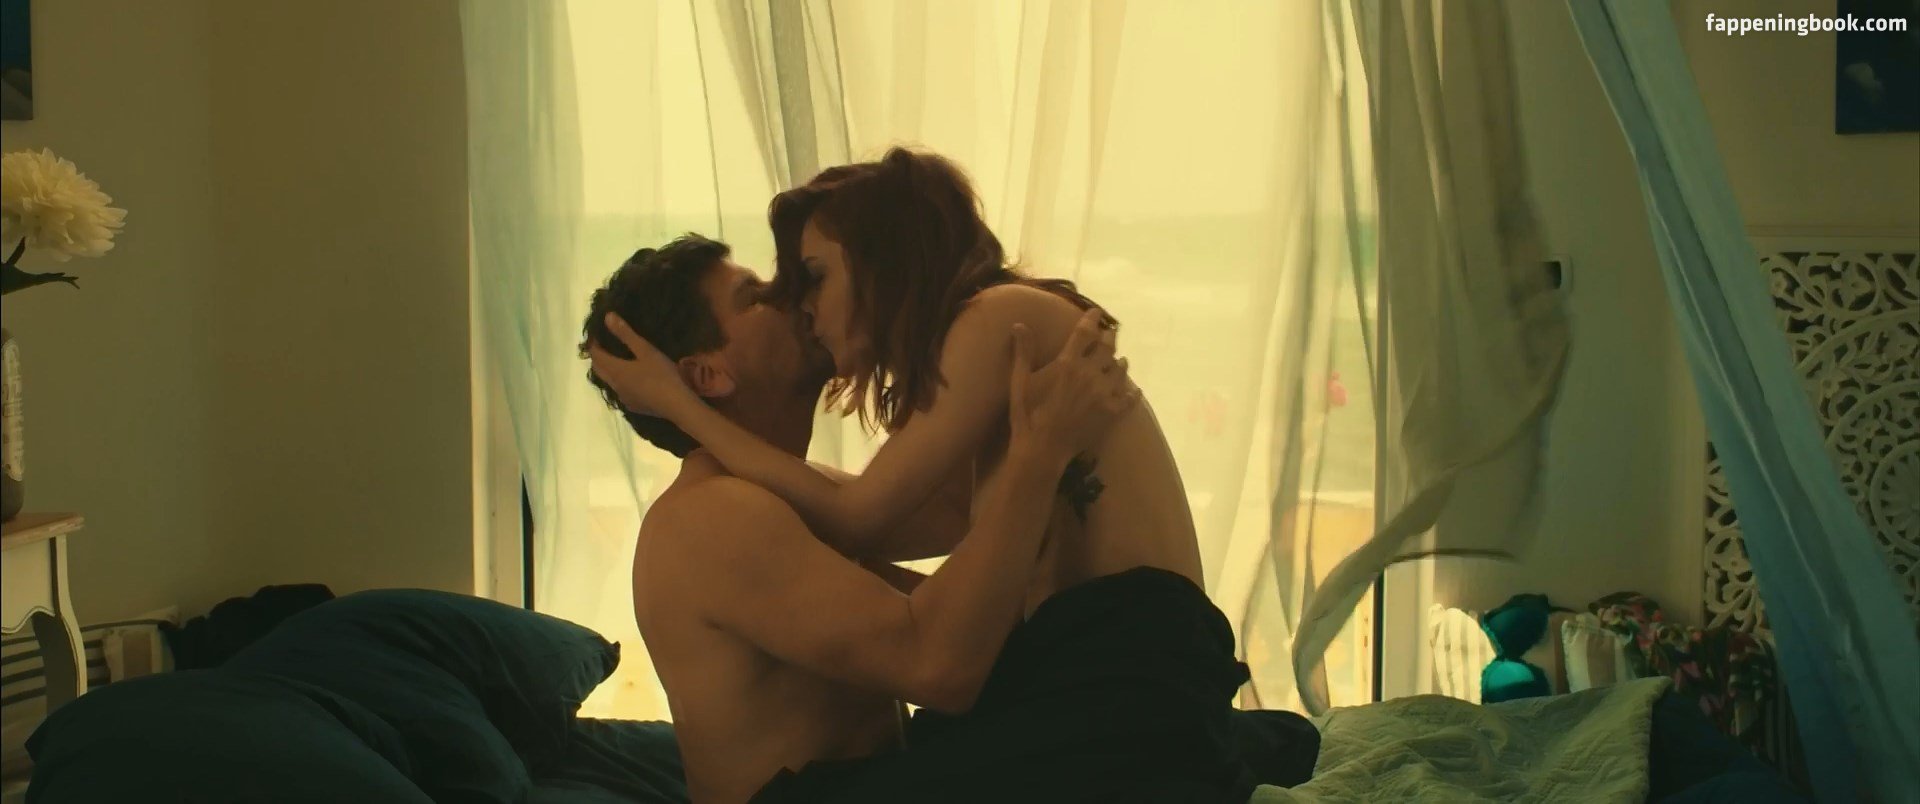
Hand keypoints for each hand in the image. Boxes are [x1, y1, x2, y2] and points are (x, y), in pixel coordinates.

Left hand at [588, 312, 698, 417]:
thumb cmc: (661, 374)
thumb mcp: (645, 350)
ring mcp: (623, 397)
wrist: (676, 405)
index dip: (594, 343)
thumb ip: (625, 334)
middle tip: (604, 344)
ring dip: (607, 369)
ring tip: (616, 359)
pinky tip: (630, 379)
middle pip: (598, 368)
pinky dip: (618, 381)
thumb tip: (607, 316)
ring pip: (608, 381)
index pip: (595, 354)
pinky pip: (619, 391)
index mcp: (615, 370)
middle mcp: (614, 384)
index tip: (597, 333)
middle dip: (597, 356)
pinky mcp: (632, 405)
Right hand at [1008, 308, 1139, 459]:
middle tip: (1110, 334)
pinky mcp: (1113, 412)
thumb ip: (1023, 352)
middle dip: (1110, 338)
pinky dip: (1132, 392)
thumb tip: (1019, 325)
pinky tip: (1133, 390)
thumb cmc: (1028, 414)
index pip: (1085, 332)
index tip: (1097, 312)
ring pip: (1121, 370)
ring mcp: (1104, 393)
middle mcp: (1090, 374)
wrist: (1043, 448)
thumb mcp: (1020, 381)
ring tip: (1119, 361)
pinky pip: (1130, 397)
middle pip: (1108, 347)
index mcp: (1068, 363)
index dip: (1092, 319)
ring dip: (1119, 363)